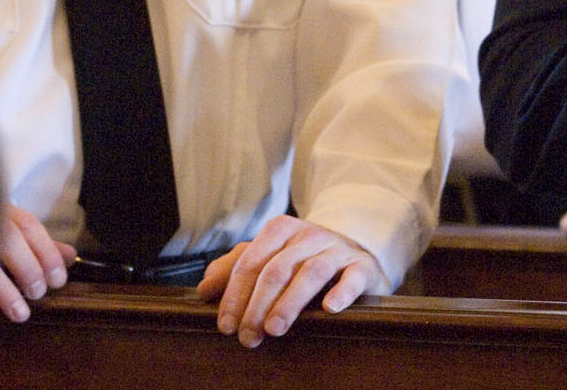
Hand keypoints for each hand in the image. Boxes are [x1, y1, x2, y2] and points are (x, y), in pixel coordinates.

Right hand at [0, 204, 75, 329]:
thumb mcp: (12, 232)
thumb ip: (40, 244)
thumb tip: (70, 256)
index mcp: (1, 213)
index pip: (29, 226)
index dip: (48, 254)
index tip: (58, 280)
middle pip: (7, 241)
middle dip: (28, 270)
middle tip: (38, 294)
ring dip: (5, 293)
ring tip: (21, 314)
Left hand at [198, 215, 382, 347]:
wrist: (354, 255)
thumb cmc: (303, 261)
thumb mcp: (269, 258)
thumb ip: (234, 268)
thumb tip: (204, 289)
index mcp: (281, 230)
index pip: (251, 261)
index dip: (235, 295)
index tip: (226, 325)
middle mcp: (309, 235)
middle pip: (277, 269)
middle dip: (258, 305)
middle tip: (248, 336)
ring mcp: (337, 249)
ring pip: (311, 272)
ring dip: (290, 302)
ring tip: (275, 329)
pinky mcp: (362, 266)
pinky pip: (353, 277)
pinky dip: (342, 292)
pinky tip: (329, 308)